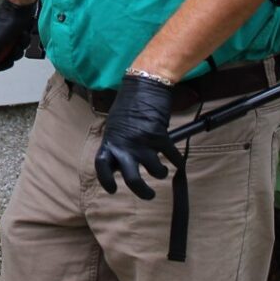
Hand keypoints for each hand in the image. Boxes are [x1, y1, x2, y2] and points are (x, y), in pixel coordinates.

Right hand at [0, 0, 37, 77]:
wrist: (20, 5)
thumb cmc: (5, 24)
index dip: (0, 63)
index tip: (8, 60)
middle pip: (4, 57)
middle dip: (13, 53)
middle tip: (15, 47)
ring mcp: (4, 34)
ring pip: (14, 50)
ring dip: (20, 45)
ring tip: (21, 36)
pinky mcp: (14, 30)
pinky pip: (19, 42)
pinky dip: (23, 38)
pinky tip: (24, 31)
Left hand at [94, 75, 183, 199]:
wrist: (145, 85)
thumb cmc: (129, 104)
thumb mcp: (115, 125)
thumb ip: (116, 144)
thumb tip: (119, 163)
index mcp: (110, 141)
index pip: (102, 166)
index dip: (106, 181)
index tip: (113, 190)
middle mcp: (125, 145)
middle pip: (132, 179)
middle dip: (142, 192)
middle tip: (148, 195)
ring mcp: (143, 142)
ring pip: (156, 171)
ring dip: (160, 172)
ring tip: (161, 170)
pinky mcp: (160, 137)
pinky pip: (172, 157)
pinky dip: (177, 161)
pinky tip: (177, 162)